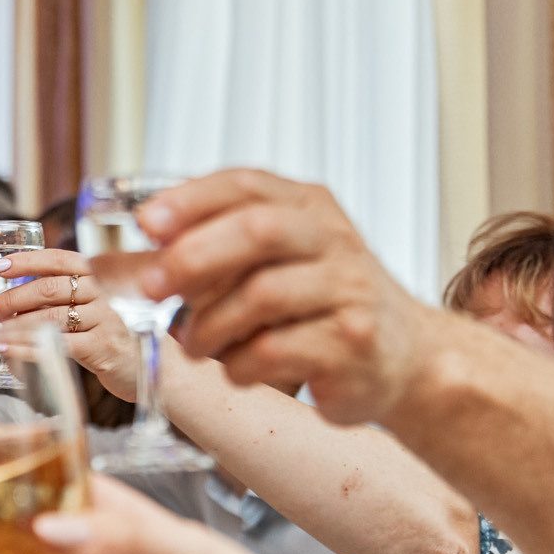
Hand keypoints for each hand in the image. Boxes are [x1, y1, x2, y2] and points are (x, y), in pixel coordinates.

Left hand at [0, 246, 144, 399]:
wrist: (142, 363)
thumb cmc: (103, 333)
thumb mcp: (85, 308)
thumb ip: (57, 299)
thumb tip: (8, 300)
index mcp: (93, 277)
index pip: (58, 259)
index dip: (27, 261)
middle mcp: (100, 293)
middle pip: (50, 289)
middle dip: (13, 298)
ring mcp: (103, 319)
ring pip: (52, 318)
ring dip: (16, 325)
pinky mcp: (102, 347)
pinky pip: (59, 345)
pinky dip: (29, 347)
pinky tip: (8, 349)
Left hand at [131, 169, 438, 425]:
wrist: (406, 356)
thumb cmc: (325, 304)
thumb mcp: (282, 257)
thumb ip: (224, 242)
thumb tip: (148, 246)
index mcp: (309, 207)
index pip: (246, 184)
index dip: (191, 199)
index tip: (147, 223)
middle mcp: (334, 240)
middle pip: (257, 230)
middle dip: (194, 257)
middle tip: (154, 286)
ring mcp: (348, 290)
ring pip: (262, 295)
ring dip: (211, 325)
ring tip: (195, 345)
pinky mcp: (351, 343)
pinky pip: (275, 350)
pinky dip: (240, 364)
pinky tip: (236, 369)